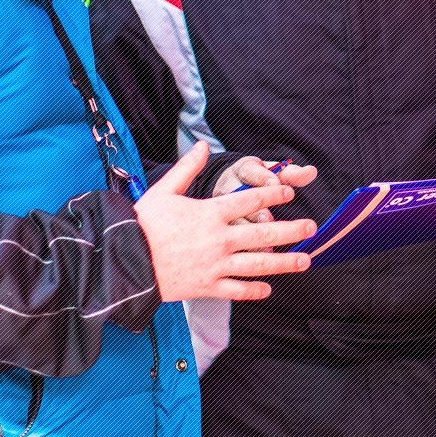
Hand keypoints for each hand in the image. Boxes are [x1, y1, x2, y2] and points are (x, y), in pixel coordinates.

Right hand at [136, 141, 315, 302]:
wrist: (124, 262)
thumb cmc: (142, 225)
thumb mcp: (163, 191)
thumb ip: (187, 168)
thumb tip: (201, 145)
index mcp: (209, 214)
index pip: (249, 200)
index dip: (272, 193)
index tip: (289, 192)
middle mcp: (218, 240)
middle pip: (263, 232)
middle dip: (291, 230)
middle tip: (311, 227)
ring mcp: (215, 266)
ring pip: (257, 264)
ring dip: (284, 263)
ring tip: (305, 260)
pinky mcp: (207, 287)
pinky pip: (236, 291)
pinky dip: (253, 291)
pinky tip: (268, 289)